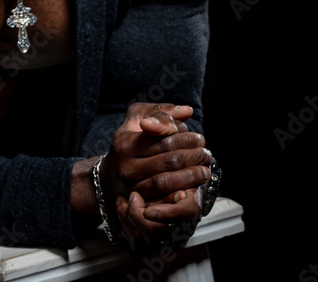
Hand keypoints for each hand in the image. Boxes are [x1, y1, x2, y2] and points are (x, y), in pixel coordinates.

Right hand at [101, 103, 210, 249]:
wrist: (111, 175)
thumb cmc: (130, 141)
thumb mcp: (138, 118)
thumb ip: (161, 112)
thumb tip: (187, 112)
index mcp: (126, 144)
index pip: (163, 141)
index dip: (186, 140)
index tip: (199, 139)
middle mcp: (126, 167)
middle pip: (168, 162)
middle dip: (193, 157)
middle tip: (206, 154)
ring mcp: (131, 188)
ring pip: (166, 183)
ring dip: (191, 177)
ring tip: (205, 170)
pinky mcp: (138, 205)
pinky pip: (161, 202)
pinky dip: (179, 196)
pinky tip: (193, 189)